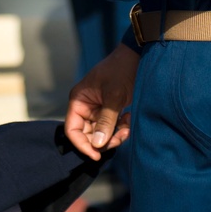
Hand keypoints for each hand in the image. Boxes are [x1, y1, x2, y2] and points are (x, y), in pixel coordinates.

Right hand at [64, 42, 139, 159]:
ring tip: (127, 128)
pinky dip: (120, 128)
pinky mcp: (110, 110)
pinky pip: (111, 127)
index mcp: (79, 100)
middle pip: (87, 134)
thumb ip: (106, 121)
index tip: (97, 154)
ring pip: (101, 133)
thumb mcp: (114, 96)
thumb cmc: (121, 71)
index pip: (72, 129)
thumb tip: (97, 145)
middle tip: (120, 138)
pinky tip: (129, 118)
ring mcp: (98, 108)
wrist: (138, 56)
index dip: (82, 144)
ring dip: (114, 135)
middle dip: (103, 140)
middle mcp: (85, 106)